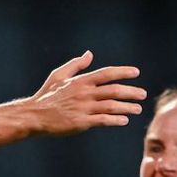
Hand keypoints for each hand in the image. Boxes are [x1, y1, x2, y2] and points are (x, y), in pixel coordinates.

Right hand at [29, 50, 145, 134]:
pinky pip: (103, 120)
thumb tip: (89, 54)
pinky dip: (115, 120)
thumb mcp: (58, 75)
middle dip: (131, 92)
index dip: (123, 72)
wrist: (34, 115)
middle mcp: (84, 93)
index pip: (107, 74)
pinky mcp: (81, 122)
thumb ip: (75, 65)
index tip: (136, 73)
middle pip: (114, 90)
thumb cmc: (46, 95)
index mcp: (80, 81)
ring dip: (127, 107)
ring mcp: (83, 108)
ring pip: (111, 106)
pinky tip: (124, 120)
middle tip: (142, 94)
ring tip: (137, 109)